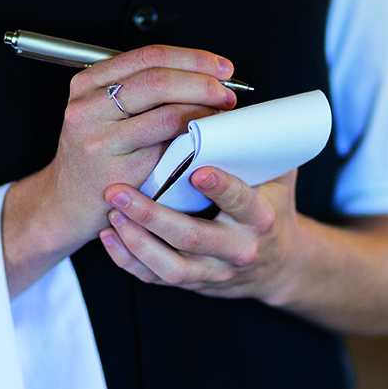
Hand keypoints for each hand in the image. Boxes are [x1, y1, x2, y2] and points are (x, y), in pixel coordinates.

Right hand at [3, 46, 236, 295]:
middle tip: (226, 92)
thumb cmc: (93, 157)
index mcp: (85, 85)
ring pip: (167, 114)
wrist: (66, 205)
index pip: (147, 57)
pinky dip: (194, 140)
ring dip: (204, 112)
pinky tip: (205, 138)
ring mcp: (100, 143)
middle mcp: (87, 110)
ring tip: (220, 115)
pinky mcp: (119, 173)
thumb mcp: (100, 113)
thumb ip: (137, 90)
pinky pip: (168, 150)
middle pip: (158, 81)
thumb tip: (201, 74)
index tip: (220, 66)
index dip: (192, 58)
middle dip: (203, 82)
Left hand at [97, 167, 302, 305]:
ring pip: (170, 266)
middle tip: (119, 192)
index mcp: (260, 218)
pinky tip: (109, 235)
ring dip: (136, 240)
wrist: (277, 264)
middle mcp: (237, 248)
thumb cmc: (272, 206)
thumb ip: (258, 149)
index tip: (197, 171)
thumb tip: (230, 107)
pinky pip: (155, 277)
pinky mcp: (193, 282)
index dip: (220, 187)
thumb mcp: (278, 178)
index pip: (241, 202)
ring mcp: (213, 270)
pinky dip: (128, 259)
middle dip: (152, 216)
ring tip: (112, 213)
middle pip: (192, 237)